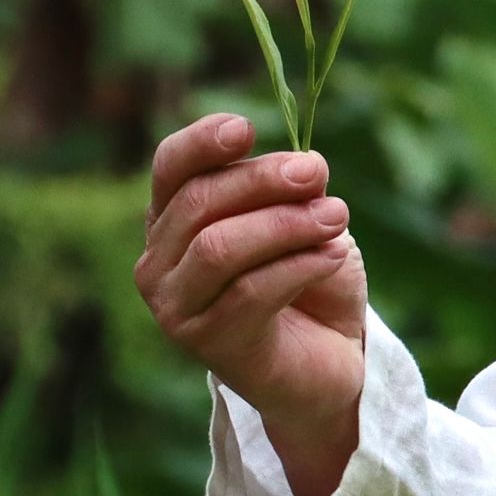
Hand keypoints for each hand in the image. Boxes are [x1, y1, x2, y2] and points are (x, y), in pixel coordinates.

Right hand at [138, 112, 368, 495]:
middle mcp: (158, 263)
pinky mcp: (207, 344)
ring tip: (338, 216)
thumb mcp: (300, 222)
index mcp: (172, 220)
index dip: (202, 142)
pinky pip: (250, 291)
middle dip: (264, 181)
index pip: (171, 168)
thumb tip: (307, 166)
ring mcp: (175, 308)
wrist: (328, 366)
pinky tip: (335, 254)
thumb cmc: (308, 283)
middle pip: (200, 202)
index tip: (245, 129)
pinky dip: (300, 264)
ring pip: (219, 247)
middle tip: (318, 173)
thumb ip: (290, 193)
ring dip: (285, 223)